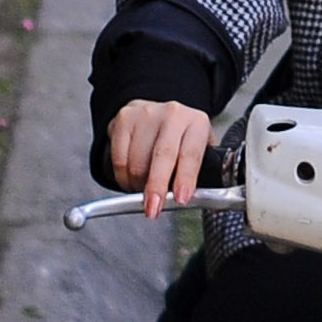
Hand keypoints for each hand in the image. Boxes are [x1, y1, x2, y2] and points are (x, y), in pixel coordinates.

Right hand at [106, 100, 213, 214]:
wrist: (156, 113)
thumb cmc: (180, 138)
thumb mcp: (199, 148)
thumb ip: (202, 172)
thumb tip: (200, 200)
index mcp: (197, 123)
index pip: (191, 154)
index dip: (185, 178)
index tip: (181, 198)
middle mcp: (173, 115)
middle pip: (163, 156)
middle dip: (157, 186)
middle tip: (153, 208)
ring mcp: (147, 115)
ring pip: (138, 163)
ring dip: (139, 185)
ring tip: (146, 188)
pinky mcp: (124, 119)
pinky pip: (120, 160)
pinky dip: (123, 178)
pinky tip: (131, 179)